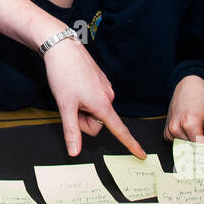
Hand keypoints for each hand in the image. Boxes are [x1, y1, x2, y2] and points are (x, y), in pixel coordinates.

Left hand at [41, 37, 143, 158]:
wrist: (62, 48)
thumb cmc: (63, 75)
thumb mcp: (65, 107)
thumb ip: (71, 131)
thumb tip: (74, 152)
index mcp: (103, 105)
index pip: (120, 130)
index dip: (131, 144)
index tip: (142, 155)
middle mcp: (108, 97)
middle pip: (98, 123)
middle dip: (83, 120)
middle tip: (70, 105)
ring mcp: (105, 88)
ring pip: (95, 111)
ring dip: (82, 109)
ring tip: (71, 93)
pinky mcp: (101, 81)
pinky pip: (94, 99)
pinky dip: (83, 99)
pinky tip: (74, 87)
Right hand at [163, 75, 203, 145]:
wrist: (188, 86)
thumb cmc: (201, 98)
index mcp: (189, 124)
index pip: (200, 150)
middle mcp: (177, 128)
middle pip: (193, 151)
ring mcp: (170, 130)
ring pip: (186, 150)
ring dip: (195, 149)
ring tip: (202, 137)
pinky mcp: (167, 132)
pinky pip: (178, 145)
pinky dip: (186, 143)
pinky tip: (191, 134)